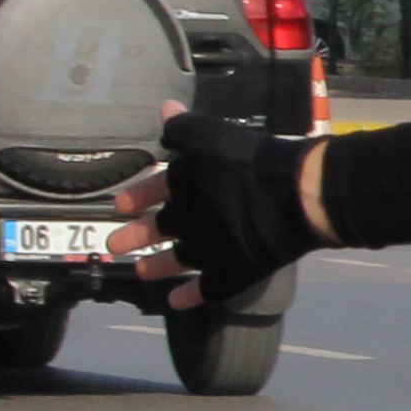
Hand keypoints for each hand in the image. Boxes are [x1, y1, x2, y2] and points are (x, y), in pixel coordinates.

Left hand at [108, 101, 330, 307]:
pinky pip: (206, 290)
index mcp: (183, 184)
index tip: (119, 207)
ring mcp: (208, 249)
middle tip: (114, 245)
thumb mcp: (214, 133)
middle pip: (155, 228)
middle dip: (133, 236)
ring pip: (175, 261)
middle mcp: (187, 219)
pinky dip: (190, 297)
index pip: (152, 189)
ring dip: (156, 267)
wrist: (296, 194)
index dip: (136, 197)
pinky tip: (175, 303)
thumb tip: (164, 107)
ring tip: (142, 272)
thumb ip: (184, 126)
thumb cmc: (254, 159)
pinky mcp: (231, 272)